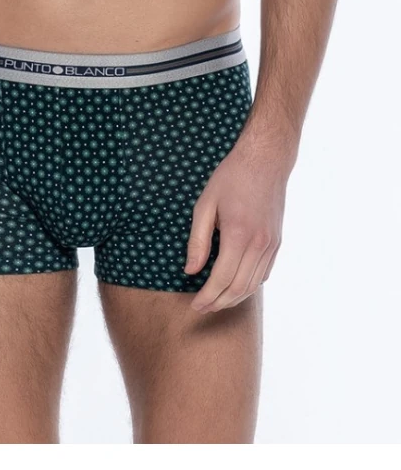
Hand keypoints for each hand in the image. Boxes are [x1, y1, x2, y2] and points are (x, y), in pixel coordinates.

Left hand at [185, 136, 289, 312]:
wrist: (266, 160)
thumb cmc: (231, 178)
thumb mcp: (205, 205)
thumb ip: (198, 240)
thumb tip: (191, 270)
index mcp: (239, 235)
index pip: (222, 279)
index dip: (207, 297)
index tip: (195, 305)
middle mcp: (259, 244)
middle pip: (239, 288)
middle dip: (219, 303)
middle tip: (202, 308)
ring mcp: (272, 244)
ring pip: (254, 284)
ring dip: (234, 298)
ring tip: (216, 302)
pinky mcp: (277, 242)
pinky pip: (264, 273)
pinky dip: (249, 285)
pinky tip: (235, 286)